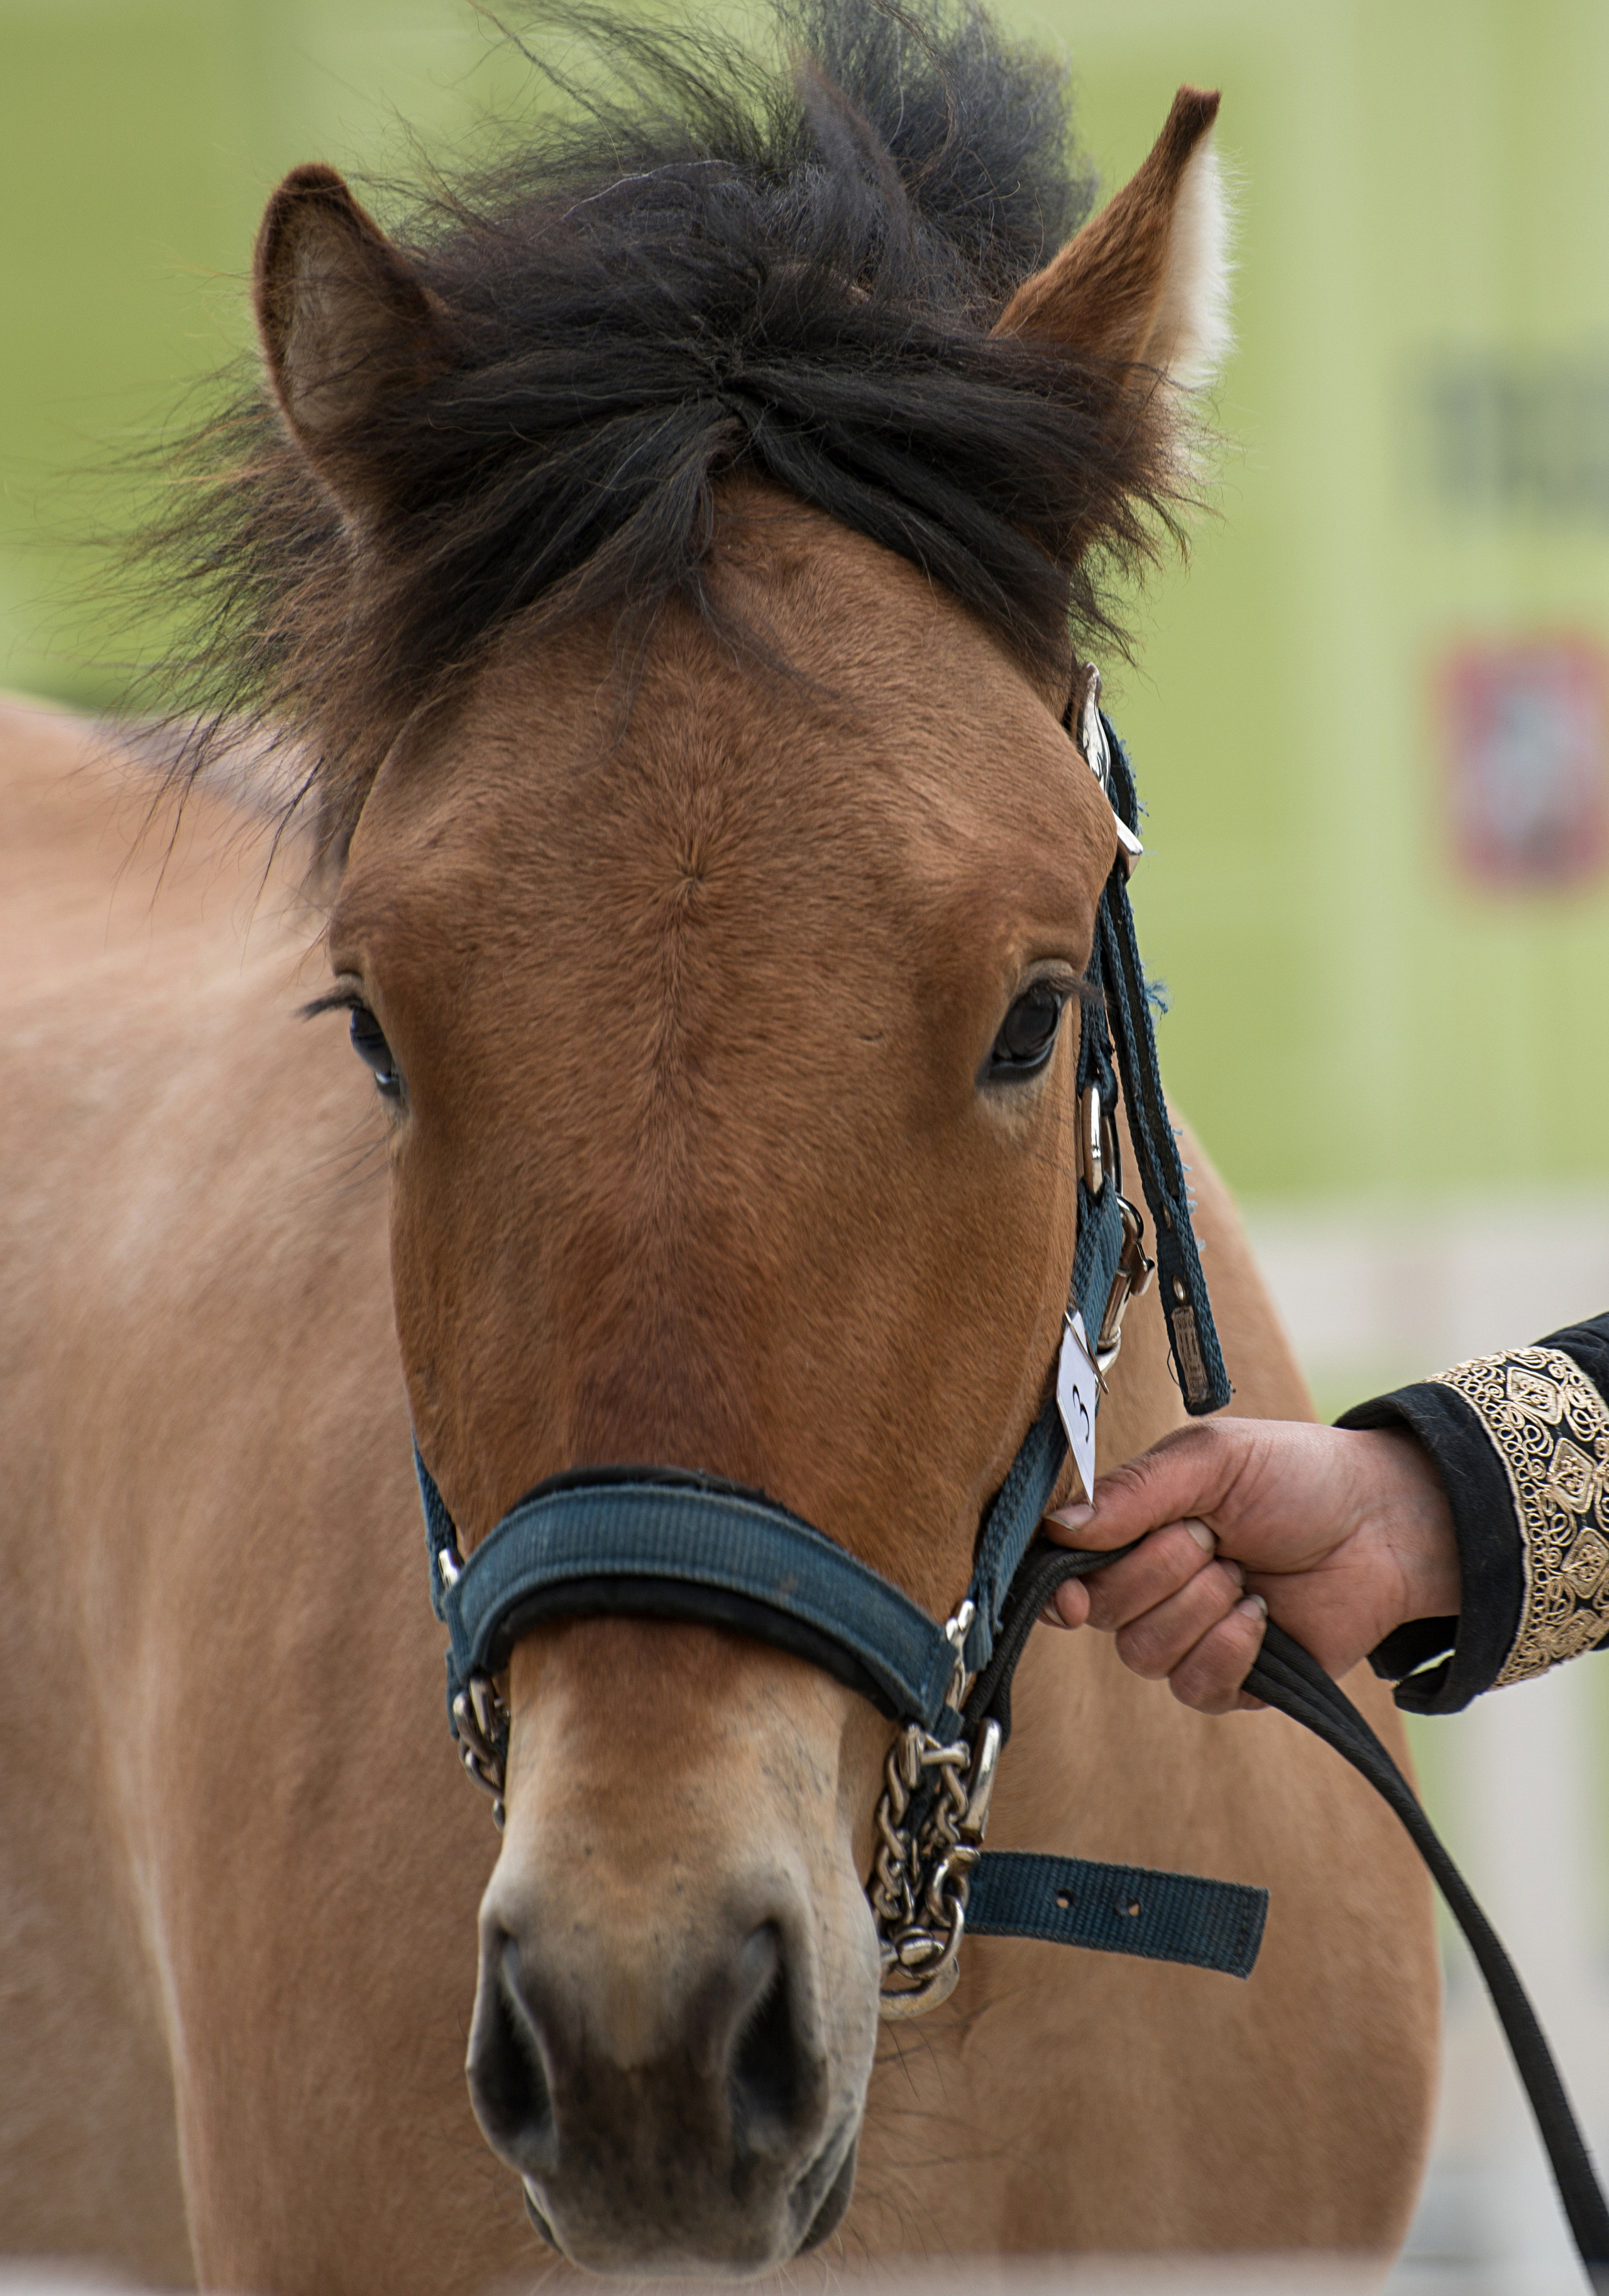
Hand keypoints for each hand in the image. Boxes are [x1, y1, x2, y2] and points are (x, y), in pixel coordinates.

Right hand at [1042, 1418, 1459, 1713]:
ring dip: (1199, 1608)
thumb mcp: (1212, 1460)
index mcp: (1135, 1529)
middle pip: (1104, 1611)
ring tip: (1244, 1571)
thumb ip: (1134, 1491)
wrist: (1382, 1522)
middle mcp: (1153, 1587)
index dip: (1062, 1587)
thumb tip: (1061, 1529)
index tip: (1074, 1594)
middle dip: (1159, 1571)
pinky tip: (1260, 1615)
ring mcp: (1191, 1636)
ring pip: (1145, 1653)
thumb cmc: (1297, 1476)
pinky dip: (1227, 1648)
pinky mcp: (1234, 1679)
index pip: (1068, 1572)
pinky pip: (1196, 1686)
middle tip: (1212, 1537)